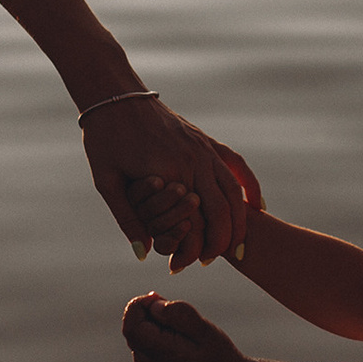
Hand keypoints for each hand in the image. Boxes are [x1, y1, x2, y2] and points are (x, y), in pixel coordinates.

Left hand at [82, 96, 260, 268]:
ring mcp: (203, 148)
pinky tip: (257, 206)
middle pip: (222, 210)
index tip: (184, 266)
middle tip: (215, 261)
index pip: (194, 221)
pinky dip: (250, 187)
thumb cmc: (104, 139)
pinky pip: (236, 165)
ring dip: (240, 221)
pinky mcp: (205, 140)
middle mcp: (193, 160)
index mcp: (169, 173)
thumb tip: (144, 255)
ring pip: (234, 191)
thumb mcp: (106, 182)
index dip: (192, 248)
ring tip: (238, 246)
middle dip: (223, 241)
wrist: (114, 95)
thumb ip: (127, 218)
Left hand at [120, 292, 245, 361]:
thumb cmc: (218, 355)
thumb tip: (153, 305)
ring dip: (154, 321)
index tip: (161, 299)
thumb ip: (178, 314)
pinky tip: (179, 336)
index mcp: (160, 354)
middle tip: (176, 313)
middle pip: (132, 326)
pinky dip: (156, 330)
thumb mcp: (205, 329)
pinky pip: (144, 339)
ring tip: (182, 329)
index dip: (140, 305)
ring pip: (138, 331)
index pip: (131, 324)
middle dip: (148, 311)